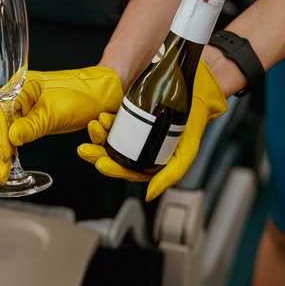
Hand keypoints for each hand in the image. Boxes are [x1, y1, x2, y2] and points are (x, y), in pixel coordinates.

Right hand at [0, 66, 123, 183]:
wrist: (105, 90)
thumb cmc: (84, 93)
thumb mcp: (57, 111)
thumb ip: (33, 125)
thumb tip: (12, 139)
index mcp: (22, 86)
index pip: (2, 114)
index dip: (1, 139)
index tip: (3, 158)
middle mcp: (20, 95)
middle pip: (1, 125)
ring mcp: (27, 107)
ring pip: (7, 132)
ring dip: (0, 153)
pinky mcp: (36, 118)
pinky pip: (18, 134)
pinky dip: (10, 149)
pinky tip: (2, 160)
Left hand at [77, 60, 227, 201]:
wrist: (199, 90)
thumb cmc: (196, 122)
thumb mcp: (187, 152)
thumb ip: (171, 174)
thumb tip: (149, 195)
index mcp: (151, 160)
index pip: (127, 169)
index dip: (112, 169)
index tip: (101, 163)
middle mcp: (141, 146)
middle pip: (114, 154)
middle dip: (97, 153)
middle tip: (85, 150)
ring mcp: (135, 128)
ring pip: (111, 137)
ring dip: (99, 135)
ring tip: (96, 127)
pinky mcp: (131, 112)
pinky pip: (114, 120)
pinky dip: (106, 120)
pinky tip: (102, 117)